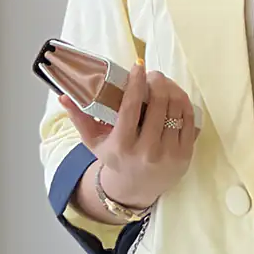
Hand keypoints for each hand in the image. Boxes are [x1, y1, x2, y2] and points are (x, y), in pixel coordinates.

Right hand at [59, 64, 200, 209]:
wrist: (137, 188)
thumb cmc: (115, 158)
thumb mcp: (93, 142)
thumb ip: (79, 118)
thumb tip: (64, 96)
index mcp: (123, 145)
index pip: (132, 107)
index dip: (136, 83)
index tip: (138, 65)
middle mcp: (147, 151)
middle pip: (159, 103)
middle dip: (157, 82)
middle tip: (153, 75)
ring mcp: (169, 154)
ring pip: (176, 109)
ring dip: (172, 89)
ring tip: (164, 83)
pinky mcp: (185, 155)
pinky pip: (189, 120)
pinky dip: (184, 103)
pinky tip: (175, 96)